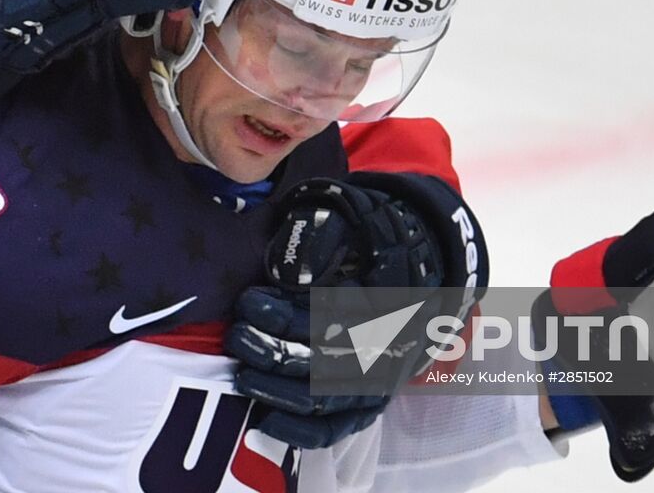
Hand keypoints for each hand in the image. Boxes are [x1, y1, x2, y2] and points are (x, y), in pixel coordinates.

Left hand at [225, 172, 488, 447]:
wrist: (418, 272)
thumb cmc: (370, 244)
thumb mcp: (351, 221)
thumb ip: (320, 237)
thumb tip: (288, 275)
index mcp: (380, 299)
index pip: (325, 316)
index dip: (281, 313)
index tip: (248, 301)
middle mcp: (383, 346)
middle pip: (319, 361)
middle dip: (269, 351)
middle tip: (236, 336)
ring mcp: (377, 380)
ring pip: (322, 399)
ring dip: (276, 390)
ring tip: (241, 374)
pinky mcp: (369, 404)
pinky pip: (335, 429)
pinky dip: (299, 432)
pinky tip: (263, 420)